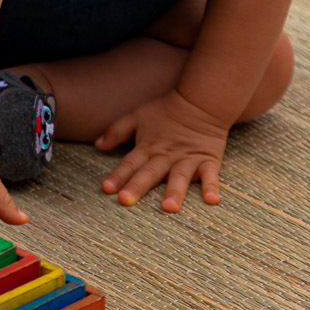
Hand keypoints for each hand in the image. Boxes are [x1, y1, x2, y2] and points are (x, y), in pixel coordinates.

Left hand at [95, 90, 229, 211]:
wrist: (199, 102)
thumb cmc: (166, 111)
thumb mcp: (137, 116)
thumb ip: (117, 131)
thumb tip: (98, 144)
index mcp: (148, 147)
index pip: (130, 163)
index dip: (118, 175)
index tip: (106, 188)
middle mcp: (166, 156)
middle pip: (150, 172)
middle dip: (137, 186)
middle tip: (126, 200)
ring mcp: (187, 159)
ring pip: (179, 176)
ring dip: (174, 191)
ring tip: (169, 207)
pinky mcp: (208, 160)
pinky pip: (210, 175)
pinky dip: (211, 186)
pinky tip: (212, 200)